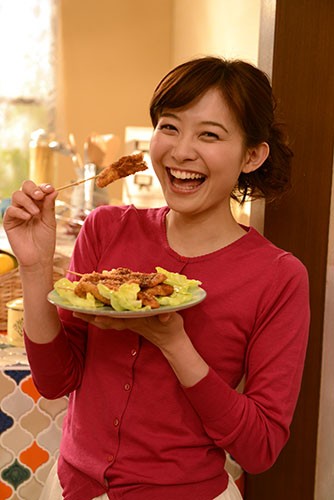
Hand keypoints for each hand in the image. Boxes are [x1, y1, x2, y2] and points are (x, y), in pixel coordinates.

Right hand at [3, 181, 57, 268]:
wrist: (38, 258)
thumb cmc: (45, 240)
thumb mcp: (50, 222)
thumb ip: (49, 206)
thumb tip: (54, 190)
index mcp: (39, 204)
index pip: (39, 189)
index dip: (43, 187)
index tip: (50, 190)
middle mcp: (27, 206)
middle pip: (25, 187)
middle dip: (33, 189)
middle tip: (40, 196)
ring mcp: (17, 213)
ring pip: (17, 195)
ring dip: (27, 201)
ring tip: (36, 213)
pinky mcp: (9, 222)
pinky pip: (10, 210)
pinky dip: (20, 211)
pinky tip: (28, 218)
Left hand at [74, 310, 208, 386]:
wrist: (171, 340)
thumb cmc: (171, 329)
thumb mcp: (172, 322)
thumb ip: (168, 318)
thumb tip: (165, 316)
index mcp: (138, 321)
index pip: (120, 319)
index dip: (108, 318)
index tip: (96, 316)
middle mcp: (128, 322)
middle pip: (107, 319)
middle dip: (92, 316)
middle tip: (75, 311)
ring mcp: (127, 321)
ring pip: (106, 318)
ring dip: (91, 315)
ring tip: (76, 310)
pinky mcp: (127, 319)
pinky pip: (110, 316)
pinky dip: (100, 313)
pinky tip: (91, 309)